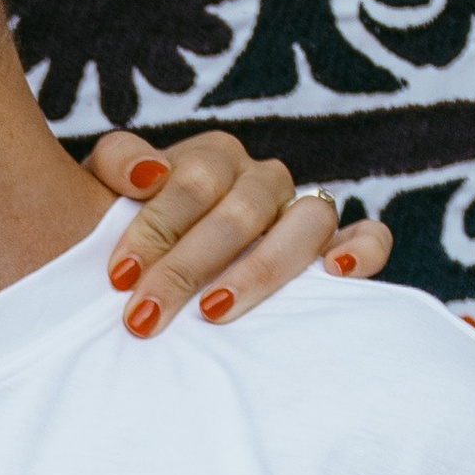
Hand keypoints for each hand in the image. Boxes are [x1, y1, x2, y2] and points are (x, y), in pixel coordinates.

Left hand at [89, 129, 391, 337]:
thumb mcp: (104, 193)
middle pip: (242, 210)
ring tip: (214, 311)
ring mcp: (302, 213)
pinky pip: (370, 238)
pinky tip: (335, 273)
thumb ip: (117, 165)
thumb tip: (148, 173)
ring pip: (306, 221)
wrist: (155, 276)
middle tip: (145, 315)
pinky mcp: (338, 248)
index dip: (155, 227)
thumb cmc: (126, 235)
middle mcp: (262, 181)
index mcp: (212, 159)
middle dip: (187, 266)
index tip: (118, 276)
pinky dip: (362, 250)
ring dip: (259, 269)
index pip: (194, 179)